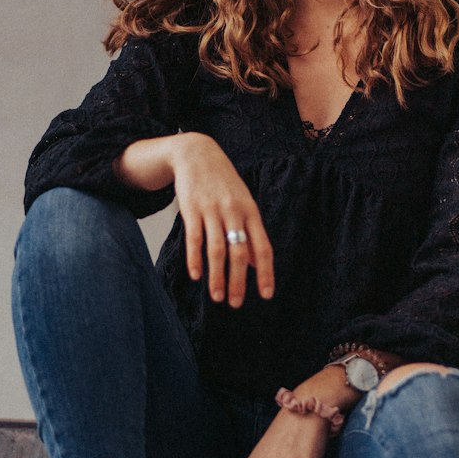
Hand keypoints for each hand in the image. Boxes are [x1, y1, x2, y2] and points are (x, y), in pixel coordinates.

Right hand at [171, 134, 274, 307]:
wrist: (197, 153)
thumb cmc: (223, 184)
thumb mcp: (242, 205)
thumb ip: (249, 234)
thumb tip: (256, 265)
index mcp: (251, 213)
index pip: (263, 248)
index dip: (265, 273)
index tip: (266, 295)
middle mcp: (234, 212)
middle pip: (240, 252)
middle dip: (239, 281)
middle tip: (235, 304)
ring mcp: (213, 210)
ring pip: (217, 249)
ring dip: (217, 276)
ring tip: (217, 297)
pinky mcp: (192, 208)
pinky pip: (194, 238)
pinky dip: (195, 259)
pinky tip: (196, 275)